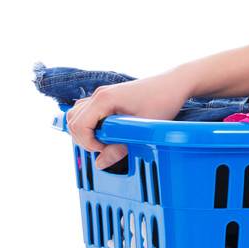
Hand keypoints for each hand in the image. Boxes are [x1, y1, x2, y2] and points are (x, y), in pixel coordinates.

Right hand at [66, 71, 194, 170]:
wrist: (175, 84)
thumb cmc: (162, 102)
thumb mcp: (142, 130)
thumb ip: (119, 148)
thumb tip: (99, 164)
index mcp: (104, 99)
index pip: (78, 125)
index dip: (88, 143)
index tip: (106, 149)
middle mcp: (99, 94)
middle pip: (73, 120)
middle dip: (85, 139)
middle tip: (107, 146)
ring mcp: (102, 94)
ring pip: (77, 115)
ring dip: (86, 132)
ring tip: (107, 140)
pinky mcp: (108, 97)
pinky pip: (88, 112)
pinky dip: (92, 124)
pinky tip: (109, 131)